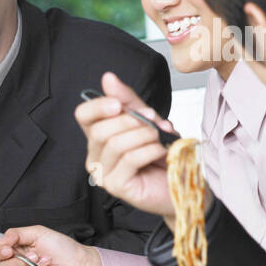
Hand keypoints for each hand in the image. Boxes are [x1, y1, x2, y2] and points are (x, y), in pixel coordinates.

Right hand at [75, 73, 178, 221]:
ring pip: (115, 144)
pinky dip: (150, 151)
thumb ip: (127, 100)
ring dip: (144, 136)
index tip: (118, 104)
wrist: (182, 179)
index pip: (83, 116)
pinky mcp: (116, 187)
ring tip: (159, 140)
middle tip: (153, 125)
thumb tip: (108, 78)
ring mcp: (103, 173)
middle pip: (100, 130)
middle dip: (132, 122)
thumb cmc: (163, 152)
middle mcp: (96, 155)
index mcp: (99, 137)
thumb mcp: (147, 118)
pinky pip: (130, 160)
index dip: (98, 106)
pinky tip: (160, 152)